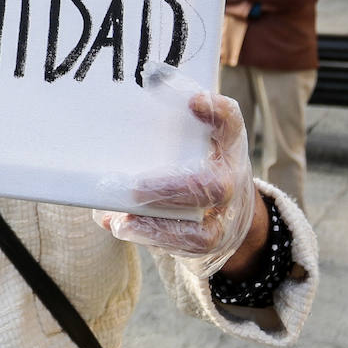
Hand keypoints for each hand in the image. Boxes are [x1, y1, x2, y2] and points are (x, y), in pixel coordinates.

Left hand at [93, 66, 256, 277]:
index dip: (218, 113)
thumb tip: (116, 135)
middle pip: (213, 186)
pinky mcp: (211, 241)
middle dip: (170, 190)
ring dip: (156, 225)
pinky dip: (152, 238)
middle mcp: (231, 179)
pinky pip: (185, 245)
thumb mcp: (191, 143)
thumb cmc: (196, 167)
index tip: (193, 102)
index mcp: (227, 148)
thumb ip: (165, 132)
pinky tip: (122, 227)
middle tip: (135, 189)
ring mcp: (225, 215)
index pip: (231, 125)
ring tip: (122, 221)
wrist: (230, 214)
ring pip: (200, 227)